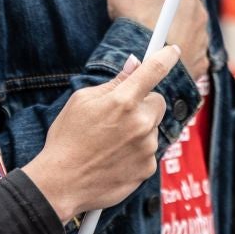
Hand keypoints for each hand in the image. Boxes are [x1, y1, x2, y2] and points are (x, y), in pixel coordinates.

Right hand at [26, 45, 179, 221]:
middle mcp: (140, 122)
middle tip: (119, 115)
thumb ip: (113, 83)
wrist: (62, 183)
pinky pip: (149, 150)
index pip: (153, 70)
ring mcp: (146, 147)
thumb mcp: (82, 101)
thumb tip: (134, 64)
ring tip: (110, 142)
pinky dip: (136, 151)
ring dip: (138, 130)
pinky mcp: (148, 168)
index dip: (166, 56)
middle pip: (157, 101)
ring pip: (152, 128)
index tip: (173, 51)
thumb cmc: (67, 139)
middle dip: (143, 104)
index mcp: (122, 100)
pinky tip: (115, 157)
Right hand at [104, 0, 207, 70]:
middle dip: (168, 0)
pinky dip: (179, 47)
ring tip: (152, 33)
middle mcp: (199, 12)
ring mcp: (202, 38)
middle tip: (145, 8)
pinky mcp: (201, 60)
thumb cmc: (133, 28)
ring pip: (189, 23)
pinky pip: (192, 48)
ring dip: (175, 24)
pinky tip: (160, 53)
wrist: (144, 71)